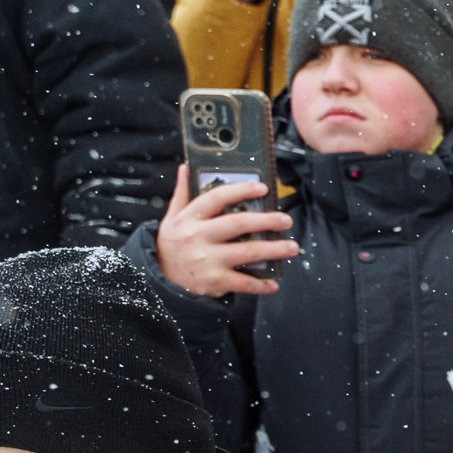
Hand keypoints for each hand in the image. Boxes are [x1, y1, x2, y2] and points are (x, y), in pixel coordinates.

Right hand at [155, 166, 296, 297]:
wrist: (160, 280)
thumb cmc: (172, 244)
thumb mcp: (171, 218)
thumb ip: (182, 194)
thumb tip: (186, 167)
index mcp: (189, 218)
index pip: (217, 198)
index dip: (240, 190)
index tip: (262, 188)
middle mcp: (198, 237)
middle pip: (238, 224)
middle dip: (266, 221)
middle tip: (286, 220)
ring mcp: (207, 260)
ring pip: (247, 252)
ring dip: (273, 250)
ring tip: (292, 247)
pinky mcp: (214, 281)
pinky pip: (243, 283)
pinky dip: (261, 285)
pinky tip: (274, 284)